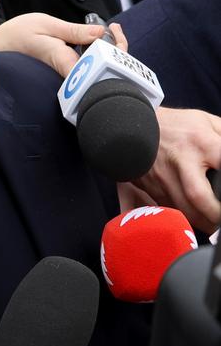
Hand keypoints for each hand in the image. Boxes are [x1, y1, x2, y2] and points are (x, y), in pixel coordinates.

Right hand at [0, 13, 127, 77]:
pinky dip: (97, 52)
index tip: (114, 31)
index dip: (113, 51)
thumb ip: (73, 30)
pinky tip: (98, 38)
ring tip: (112, 30)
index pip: (98, 66)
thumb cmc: (18, 35)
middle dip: (116, 51)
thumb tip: (100, 33)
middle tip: (116, 29)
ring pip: (97, 69)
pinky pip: (88, 66)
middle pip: (102, 71)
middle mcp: (67, 72)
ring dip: (108, 51)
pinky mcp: (66, 71)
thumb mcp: (46, 25)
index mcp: (64, 61)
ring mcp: (66, 74)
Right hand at [127, 108, 220, 234]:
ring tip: (213, 224)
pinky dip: (183, 220)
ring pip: (182, 210)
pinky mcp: (151, 189)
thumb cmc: (175, 125)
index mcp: (199, 142)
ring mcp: (163, 178)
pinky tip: (193, 220)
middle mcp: (180, 162)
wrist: (133, 126)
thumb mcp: (205, 121)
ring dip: (201, 223)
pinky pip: (169, 211)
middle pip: (197, 196)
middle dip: (215, 214)